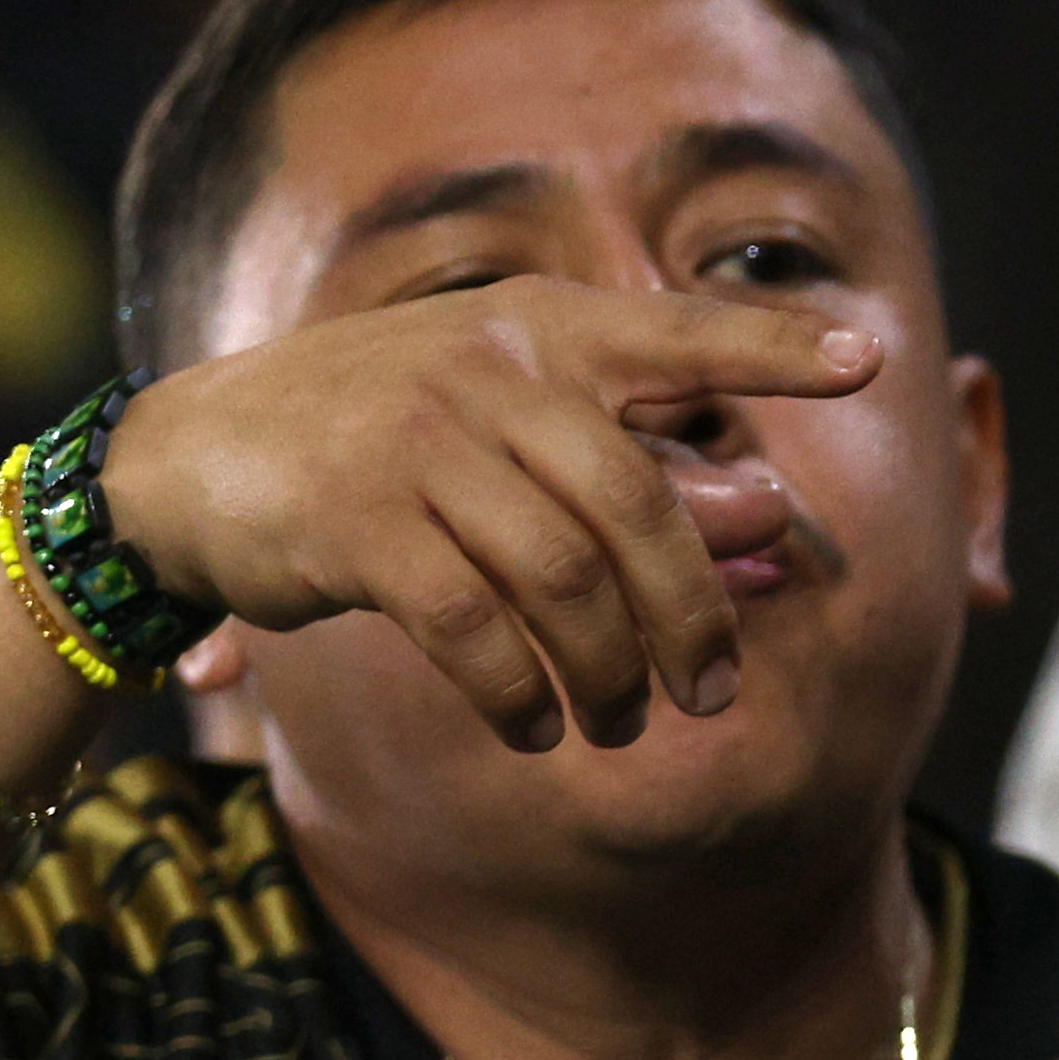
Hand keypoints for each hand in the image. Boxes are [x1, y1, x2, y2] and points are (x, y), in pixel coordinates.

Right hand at [100, 279, 880, 749]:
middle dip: (695, 619)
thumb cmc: (382, 447)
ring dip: (611, 675)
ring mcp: (418, 441)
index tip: (871, 359)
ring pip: (568, 580)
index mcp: (539, 330)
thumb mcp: (507, 432)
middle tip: (714, 698)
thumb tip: (769, 516)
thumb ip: (632, 465)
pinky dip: (521, 694)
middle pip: (642, 507)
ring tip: (621, 725)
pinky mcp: (357, 522)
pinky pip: (476, 629)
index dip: (775, 347)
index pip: (679, 332)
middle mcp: (488, 370)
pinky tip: (535, 729)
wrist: (187, 461)